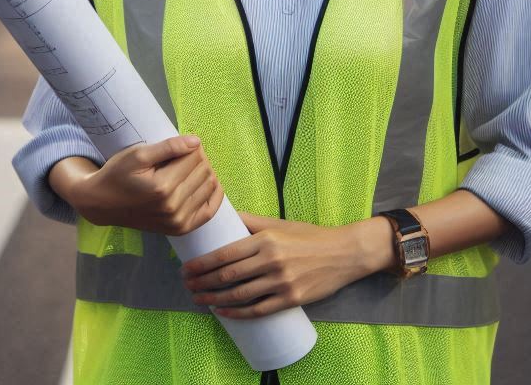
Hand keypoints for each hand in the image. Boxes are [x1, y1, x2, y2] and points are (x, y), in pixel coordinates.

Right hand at [71, 135, 224, 235]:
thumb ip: (169, 147)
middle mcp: (173, 207)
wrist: (104, 204)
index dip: (191, 146)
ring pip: (209, 187)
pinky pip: (209, 211)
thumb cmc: (118, 174)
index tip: (181, 144)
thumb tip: (196, 141)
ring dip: (204, 173)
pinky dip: (213, 194)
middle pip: (203, 171)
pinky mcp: (180, 229)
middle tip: (182, 155)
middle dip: (197, 158)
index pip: (194, 157)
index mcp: (162, 187)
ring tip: (188, 167)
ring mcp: (178, 222)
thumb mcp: (138, 154)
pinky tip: (208, 183)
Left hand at [180, 212, 377, 318]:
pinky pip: (258, 310)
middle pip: (229, 275)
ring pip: (240, 295)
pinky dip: (237, 313)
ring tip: (199, 299)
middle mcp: (272, 260)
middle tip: (187, 285)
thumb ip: (253, 221)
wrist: (343, 253)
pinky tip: (222, 312)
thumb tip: (227, 216)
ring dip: (215, 298)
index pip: (226, 253)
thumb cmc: (310, 237)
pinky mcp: (291, 299)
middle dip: (203, 282)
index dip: (203, 263)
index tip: (187, 268)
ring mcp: (282, 282)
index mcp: (266, 239)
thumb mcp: (281, 223)